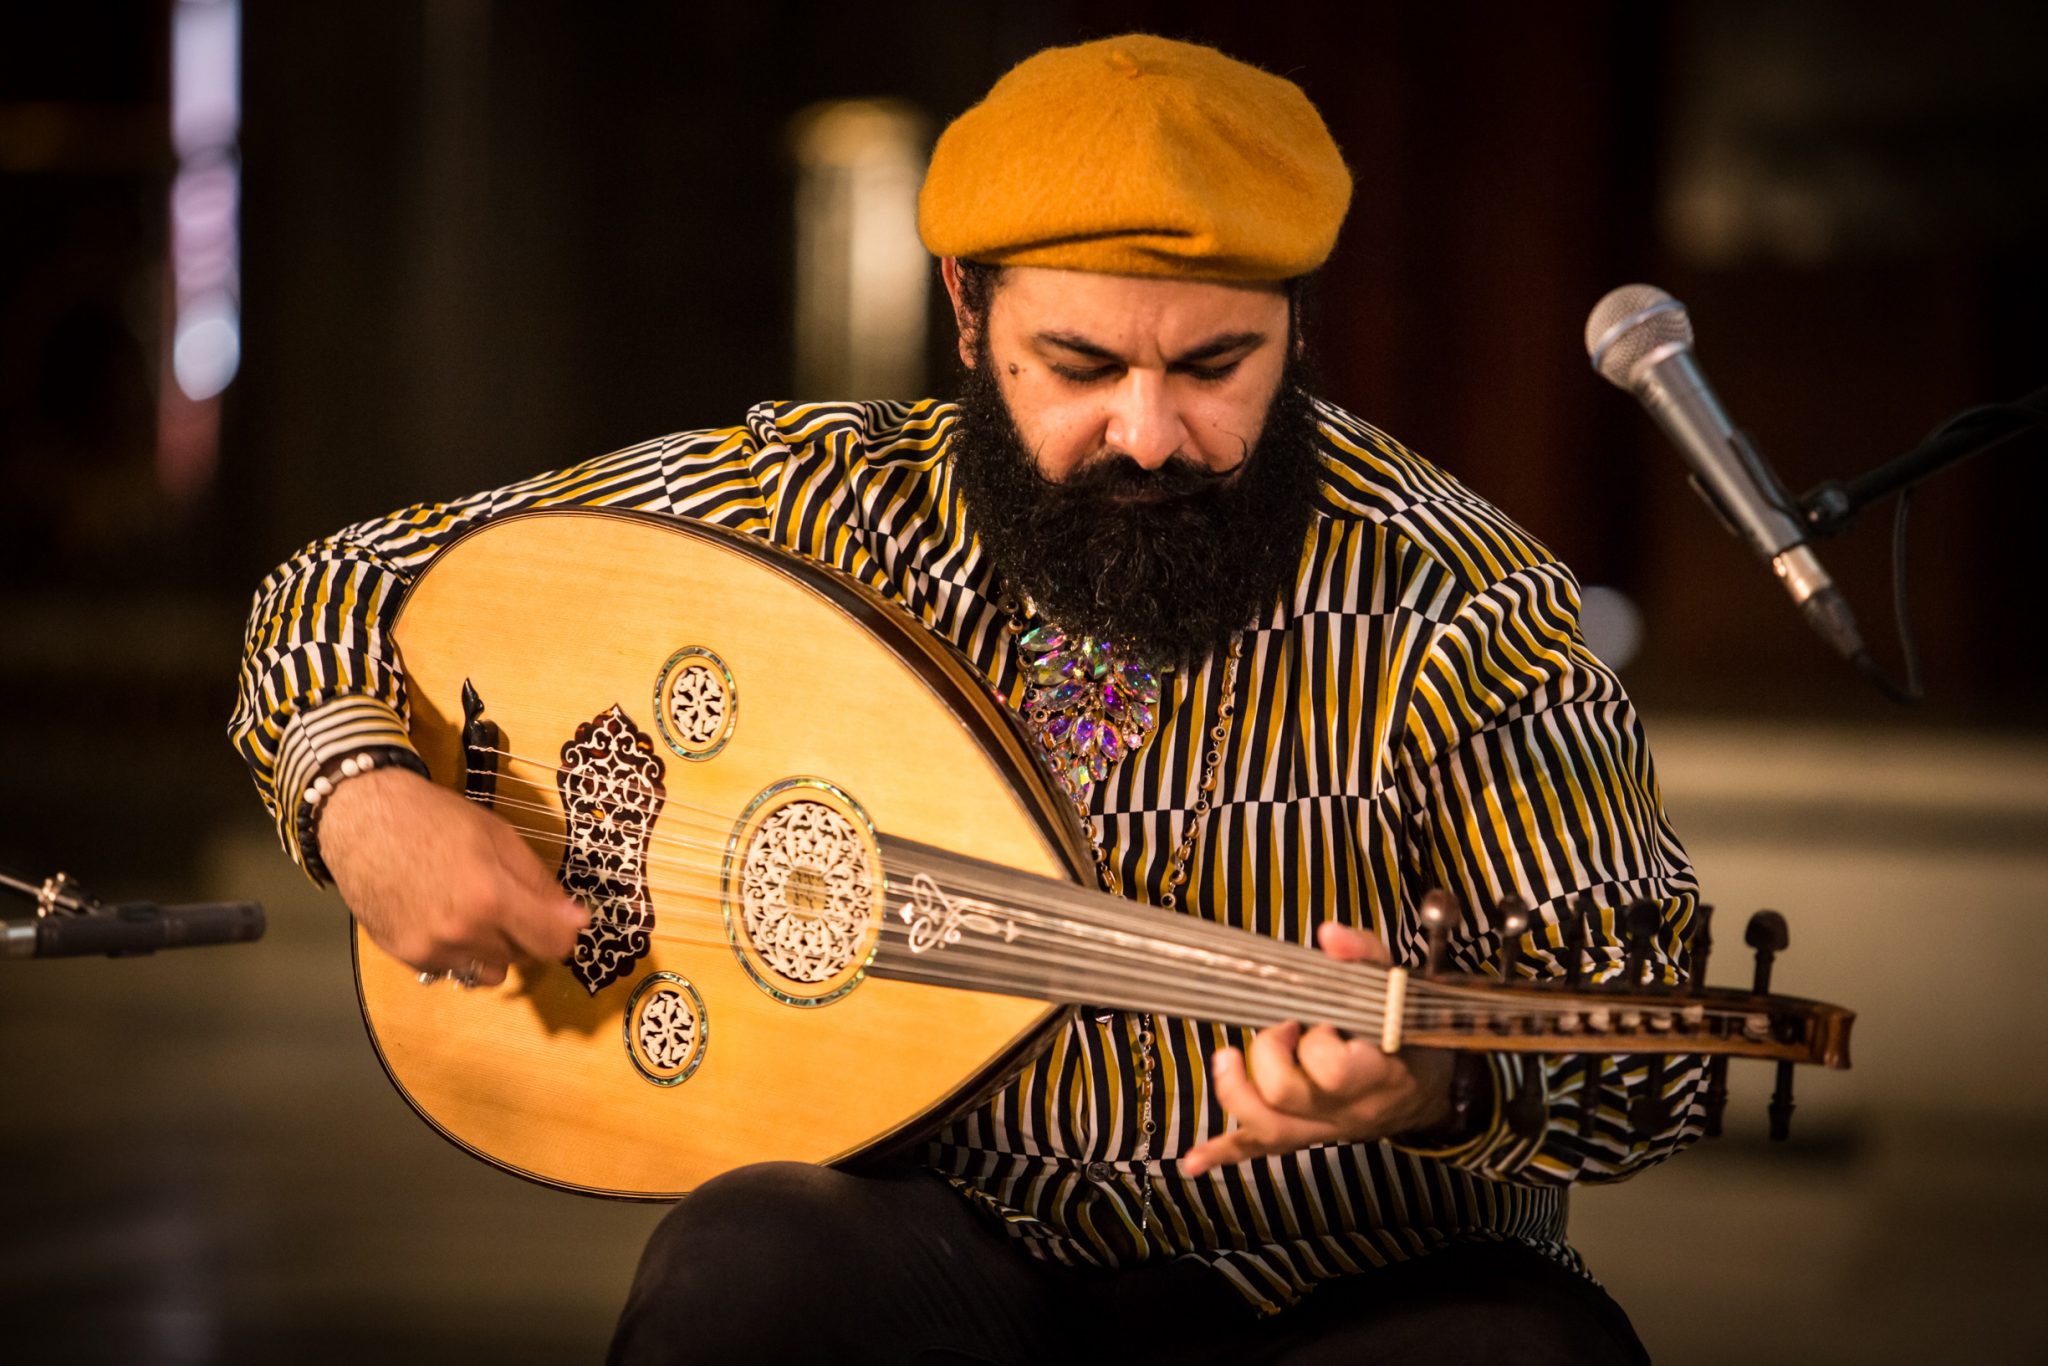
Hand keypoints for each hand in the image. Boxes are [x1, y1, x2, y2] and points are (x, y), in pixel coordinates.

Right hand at [318, 766, 587, 986]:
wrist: (360, 820)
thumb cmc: (433, 818)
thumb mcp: (498, 836)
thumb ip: (539, 882)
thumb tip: (577, 919)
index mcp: (490, 898)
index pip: (552, 945)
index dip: (564, 932)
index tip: (563, 919)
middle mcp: (461, 934)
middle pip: (522, 958)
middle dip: (525, 933)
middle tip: (508, 900)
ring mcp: (430, 951)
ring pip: (488, 970)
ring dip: (493, 948)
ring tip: (474, 910)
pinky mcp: (405, 957)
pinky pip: (452, 969)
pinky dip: (458, 951)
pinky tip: (442, 916)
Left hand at [1180, 922, 1454, 1176]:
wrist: (1429, 1089)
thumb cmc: (1409, 1032)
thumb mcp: (1398, 986)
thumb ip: (1364, 955)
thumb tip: (1328, 934)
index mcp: (1375, 1072)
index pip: (1331, 1069)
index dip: (1314, 1042)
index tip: (1318, 1019)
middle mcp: (1347, 1110)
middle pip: (1287, 1096)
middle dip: (1270, 1055)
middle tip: (1284, 1028)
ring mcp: (1324, 1129)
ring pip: (1269, 1129)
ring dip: (1236, 1093)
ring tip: (1227, 1058)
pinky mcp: (1306, 1136)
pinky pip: (1262, 1149)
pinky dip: (1224, 1153)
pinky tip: (1193, 1160)